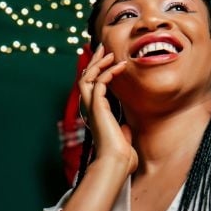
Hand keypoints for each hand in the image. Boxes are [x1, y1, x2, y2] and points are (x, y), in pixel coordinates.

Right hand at [79, 44, 137, 174]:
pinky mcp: (98, 106)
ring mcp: (92, 107)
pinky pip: (100, 82)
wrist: (118, 162)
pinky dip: (109, 72)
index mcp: (96, 114)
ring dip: (98, 63)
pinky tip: (121, 66)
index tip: (107, 60)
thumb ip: (122, 130)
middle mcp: (90, 109)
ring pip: (87, 77)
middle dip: (93, 61)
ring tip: (109, 52)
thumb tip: (125, 128)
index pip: (91, 88)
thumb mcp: (123, 139)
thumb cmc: (122, 156)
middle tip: (102, 47)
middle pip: (85, 78)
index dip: (97, 72)